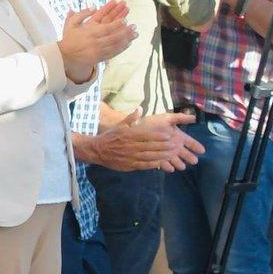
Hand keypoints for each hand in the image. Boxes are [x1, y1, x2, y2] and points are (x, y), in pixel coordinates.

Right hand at [58, 1, 133, 75]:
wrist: (64, 55)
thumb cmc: (69, 38)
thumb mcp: (72, 23)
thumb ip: (82, 14)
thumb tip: (94, 7)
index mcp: (89, 33)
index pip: (107, 28)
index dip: (117, 24)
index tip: (125, 20)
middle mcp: (95, 43)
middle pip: (114, 37)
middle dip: (126, 31)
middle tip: (135, 26)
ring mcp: (97, 52)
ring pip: (116, 46)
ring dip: (127, 40)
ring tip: (135, 34)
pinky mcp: (99, 58)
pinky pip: (113, 53)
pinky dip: (121, 49)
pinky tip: (128, 44)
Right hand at [90, 112, 204, 171]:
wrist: (97, 150)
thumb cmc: (110, 136)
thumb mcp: (119, 125)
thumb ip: (131, 118)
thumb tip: (140, 108)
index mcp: (129, 135)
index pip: (146, 135)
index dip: (158, 135)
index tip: (169, 134)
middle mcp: (130, 146)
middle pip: (150, 146)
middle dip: (164, 146)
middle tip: (175, 144)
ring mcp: (130, 156)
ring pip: (149, 156)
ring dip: (162, 155)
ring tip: (172, 153)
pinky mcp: (129, 165)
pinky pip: (144, 165)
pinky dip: (154, 164)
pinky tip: (162, 162)